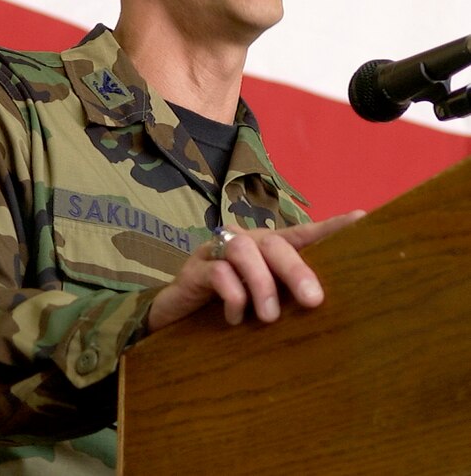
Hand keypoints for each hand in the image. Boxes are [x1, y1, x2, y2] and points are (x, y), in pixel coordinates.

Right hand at [147, 210, 364, 332]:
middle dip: (296, 269)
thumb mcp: (263, 305)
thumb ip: (288, 300)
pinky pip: (216, 272)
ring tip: (268, 318)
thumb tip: (324, 309)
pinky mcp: (193, 269)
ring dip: (261, 283)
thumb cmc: (227, 309)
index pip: (303, 234)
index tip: (362, 219)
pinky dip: (231, 294)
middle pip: (275, 242)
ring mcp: (217, 252)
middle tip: (314, 300)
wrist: (175, 318)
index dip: (331, 227)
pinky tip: (235, 318)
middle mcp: (246, 242)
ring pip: (244, 250)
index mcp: (268, 249)